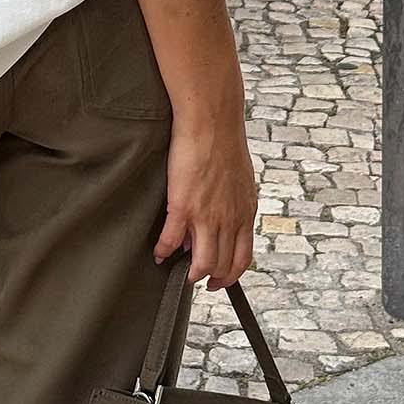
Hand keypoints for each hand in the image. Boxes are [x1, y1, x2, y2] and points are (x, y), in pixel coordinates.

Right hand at [154, 122, 256, 289]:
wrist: (212, 122)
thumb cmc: (226, 143)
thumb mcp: (241, 181)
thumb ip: (234, 205)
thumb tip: (222, 222)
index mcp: (245, 213)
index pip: (242, 259)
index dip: (230, 276)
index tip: (220, 280)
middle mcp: (229, 219)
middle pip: (222, 266)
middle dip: (210, 279)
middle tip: (197, 278)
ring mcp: (206, 215)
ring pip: (201, 263)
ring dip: (189, 273)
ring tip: (180, 272)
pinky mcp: (182, 205)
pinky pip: (171, 239)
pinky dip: (163, 251)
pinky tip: (158, 252)